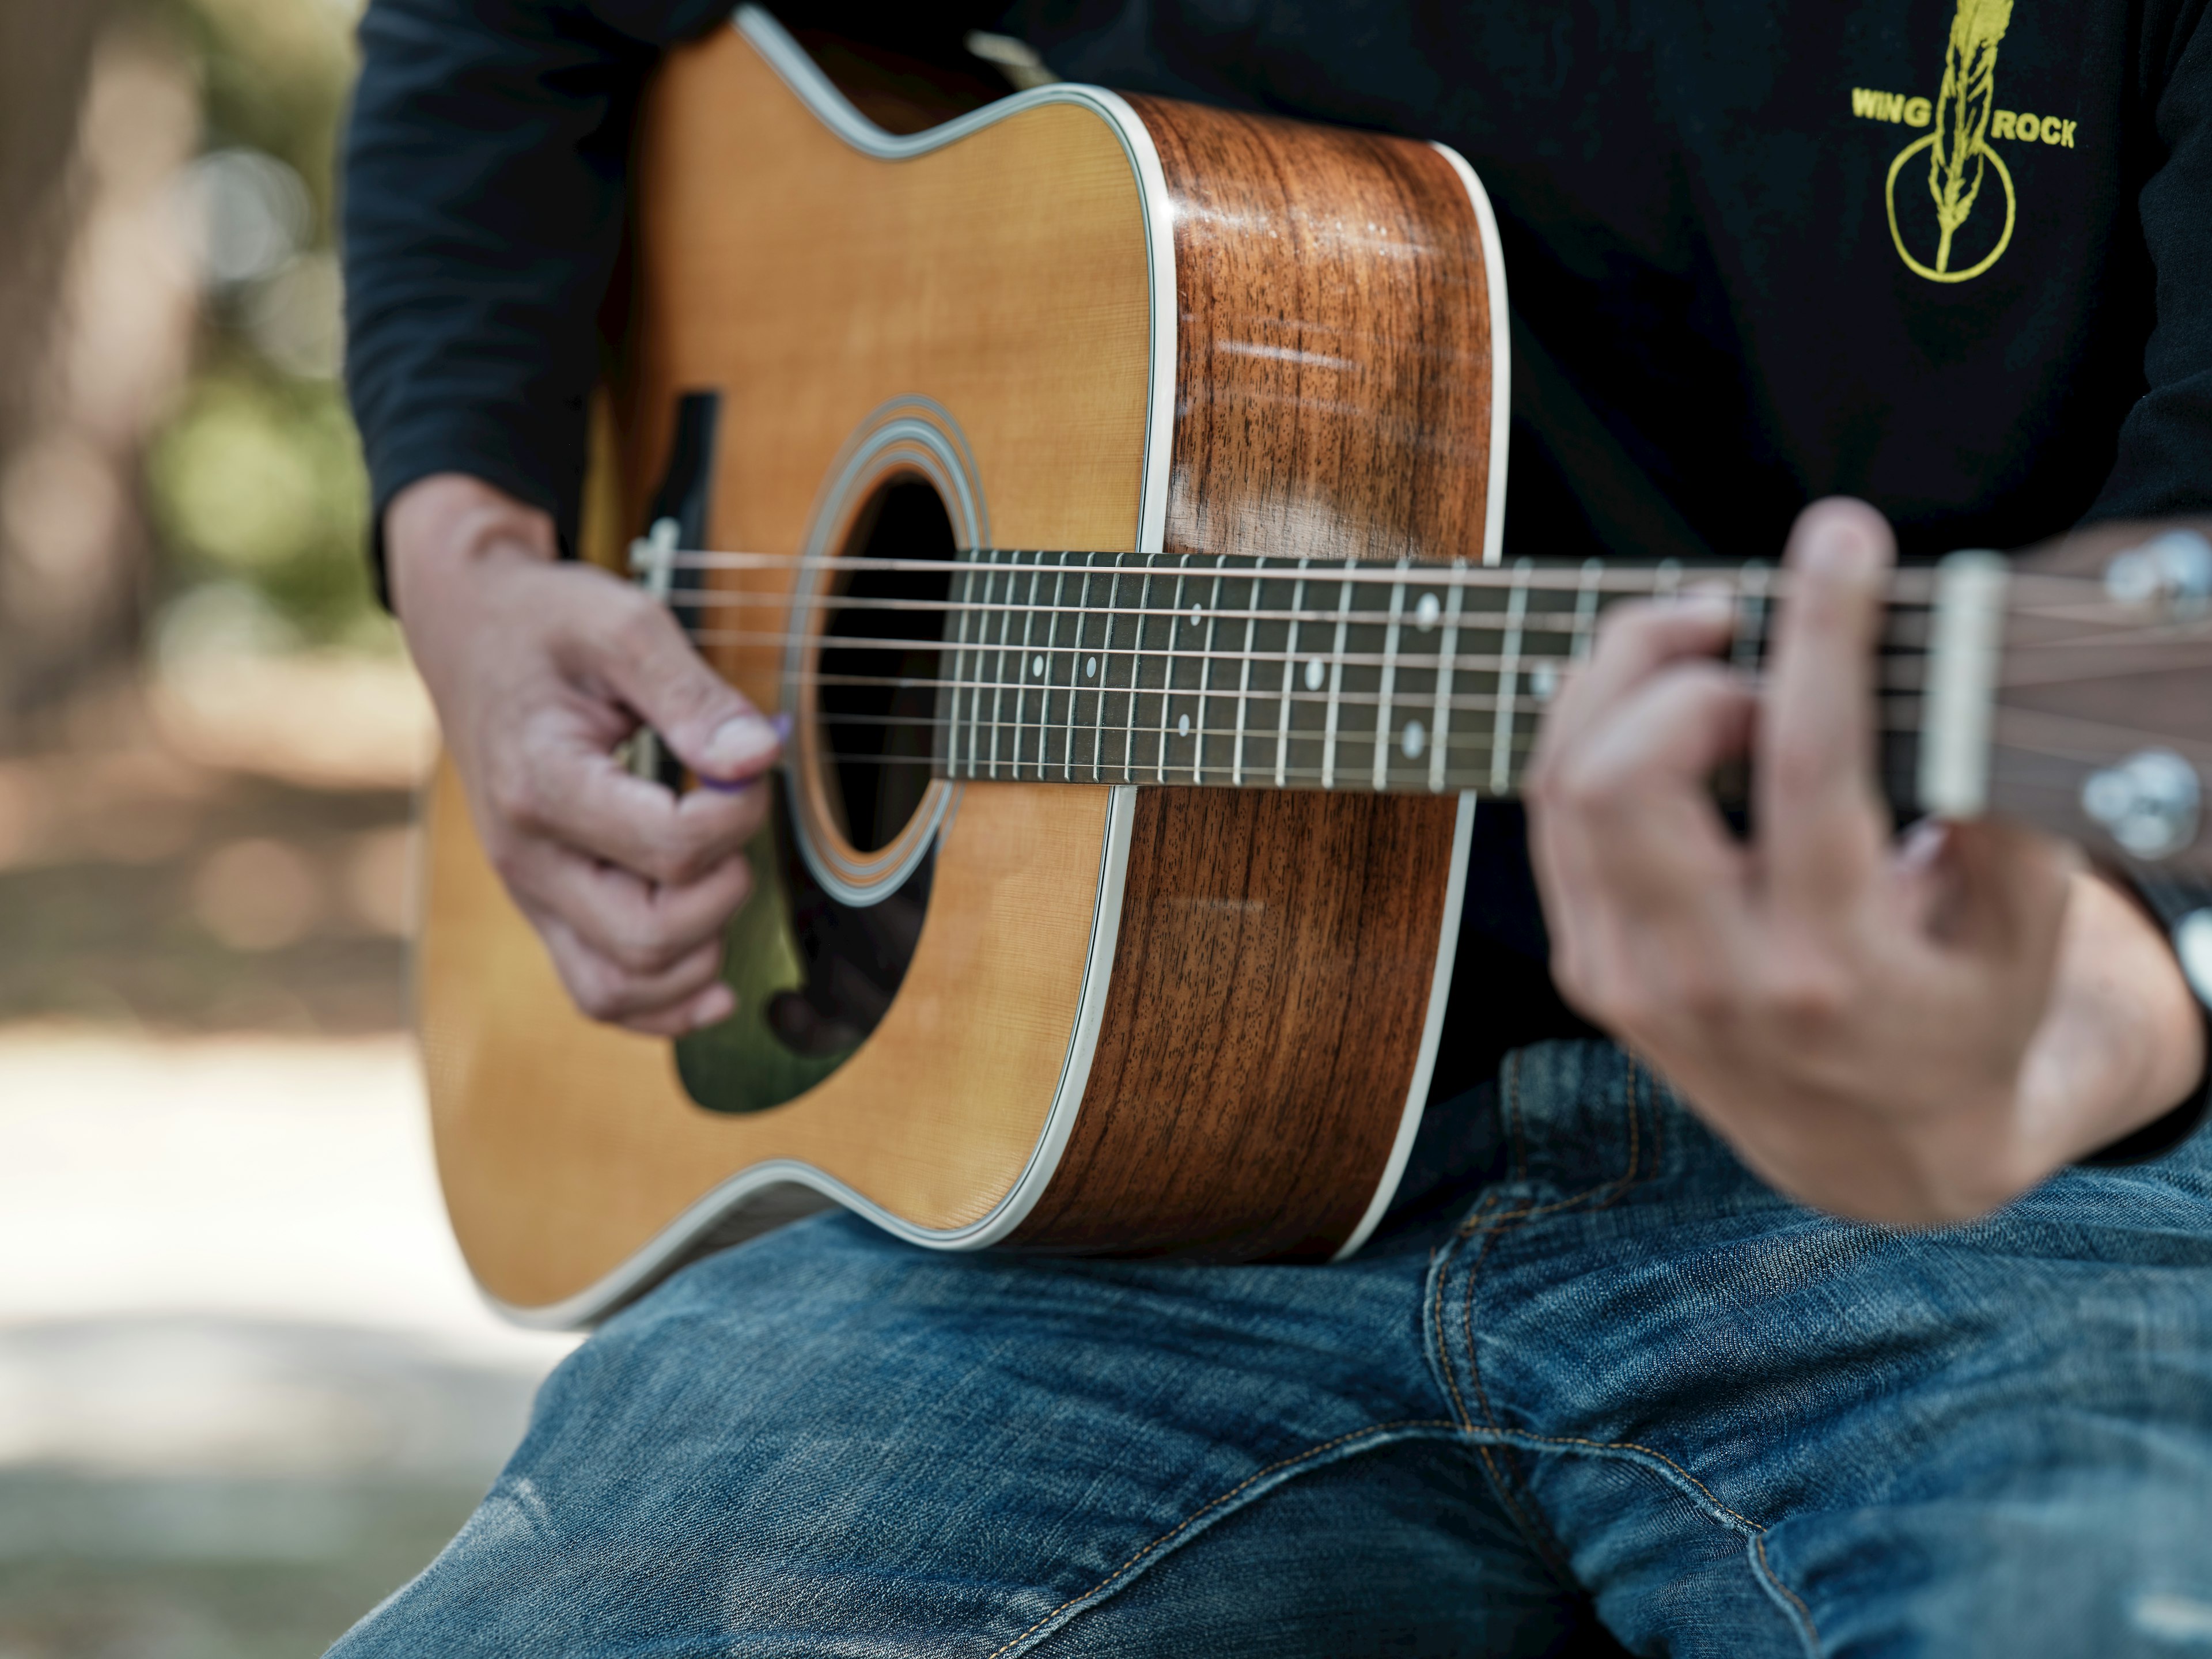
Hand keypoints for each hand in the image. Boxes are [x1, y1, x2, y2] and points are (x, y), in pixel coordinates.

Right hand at [388, 474, 779, 1034]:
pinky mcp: (546, 908)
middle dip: (723, 890)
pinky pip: (600, 995)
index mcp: (542, 783)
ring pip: (621, 986)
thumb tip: (756, 760)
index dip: (737, 814)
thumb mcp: (622, 625)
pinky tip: (715, 979)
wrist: (469, 633)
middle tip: (732, 822)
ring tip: (721, 878)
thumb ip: (693, 695)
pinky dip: (664, 1003)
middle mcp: (527, 857)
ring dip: (699, 952)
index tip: (748, 761)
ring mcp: (532, 893)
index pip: (670, 847)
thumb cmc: (548, 626)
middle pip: (647, 936)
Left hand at [1525, 498, 2205, 1224]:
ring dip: (1618, 680)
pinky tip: (1659, 698)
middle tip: (1745, 626)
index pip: (1804, 765)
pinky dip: (1590, 731)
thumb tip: (1959, 671)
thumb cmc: (1961, 1014)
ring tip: (1705, 638)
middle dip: (1673, 665)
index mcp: (1831, 970)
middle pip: (1623, 778)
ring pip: (1561, 787)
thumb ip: (2001, 810)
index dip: (1818, 631)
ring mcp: (1626, 983)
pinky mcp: (1584, 971)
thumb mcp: (2020, 932)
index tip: (1842, 540)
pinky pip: (1551, 818)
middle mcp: (1707, 983)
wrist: (1874, 1149)